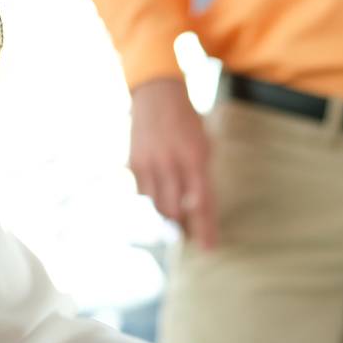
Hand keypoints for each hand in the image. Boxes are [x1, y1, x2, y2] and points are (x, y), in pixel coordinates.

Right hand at [130, 77, 217, 248]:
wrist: (157, 94)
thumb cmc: (187, 124)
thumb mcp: (204, 146)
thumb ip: (203, 178)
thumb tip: (200, 211)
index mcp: (195, 157)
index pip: (202, 203)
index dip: (205, 228)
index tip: (208, 248)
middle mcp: (171, 162)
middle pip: (175, 211)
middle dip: (182, 227)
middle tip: (189, 234)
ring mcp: (150, 163)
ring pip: (157, 206)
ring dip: (167, 216)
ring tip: (175, 216)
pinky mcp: (134, 163)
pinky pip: (143, 194)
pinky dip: (152, 199)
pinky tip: (159, 191)